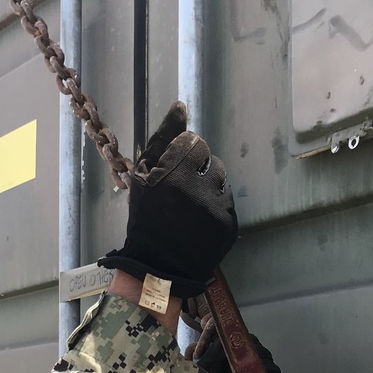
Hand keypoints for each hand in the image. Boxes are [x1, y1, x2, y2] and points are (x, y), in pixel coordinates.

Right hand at [98, 102, 238, 298]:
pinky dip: (216, 208)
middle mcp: (200, 188)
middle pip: (211, 160)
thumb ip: (163, 138)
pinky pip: (228, 203)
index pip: (194, 143)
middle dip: (198, 170)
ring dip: (209, 187)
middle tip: (182, 191)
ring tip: (191, 207)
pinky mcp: (230, 226)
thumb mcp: (143, 175)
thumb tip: (181, 106)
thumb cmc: (144, 217)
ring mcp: (218, 208)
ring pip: (222, 180)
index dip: (182, 156)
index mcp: (174, 172)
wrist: (157, 266)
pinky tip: (199, 220)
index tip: (172, 172)